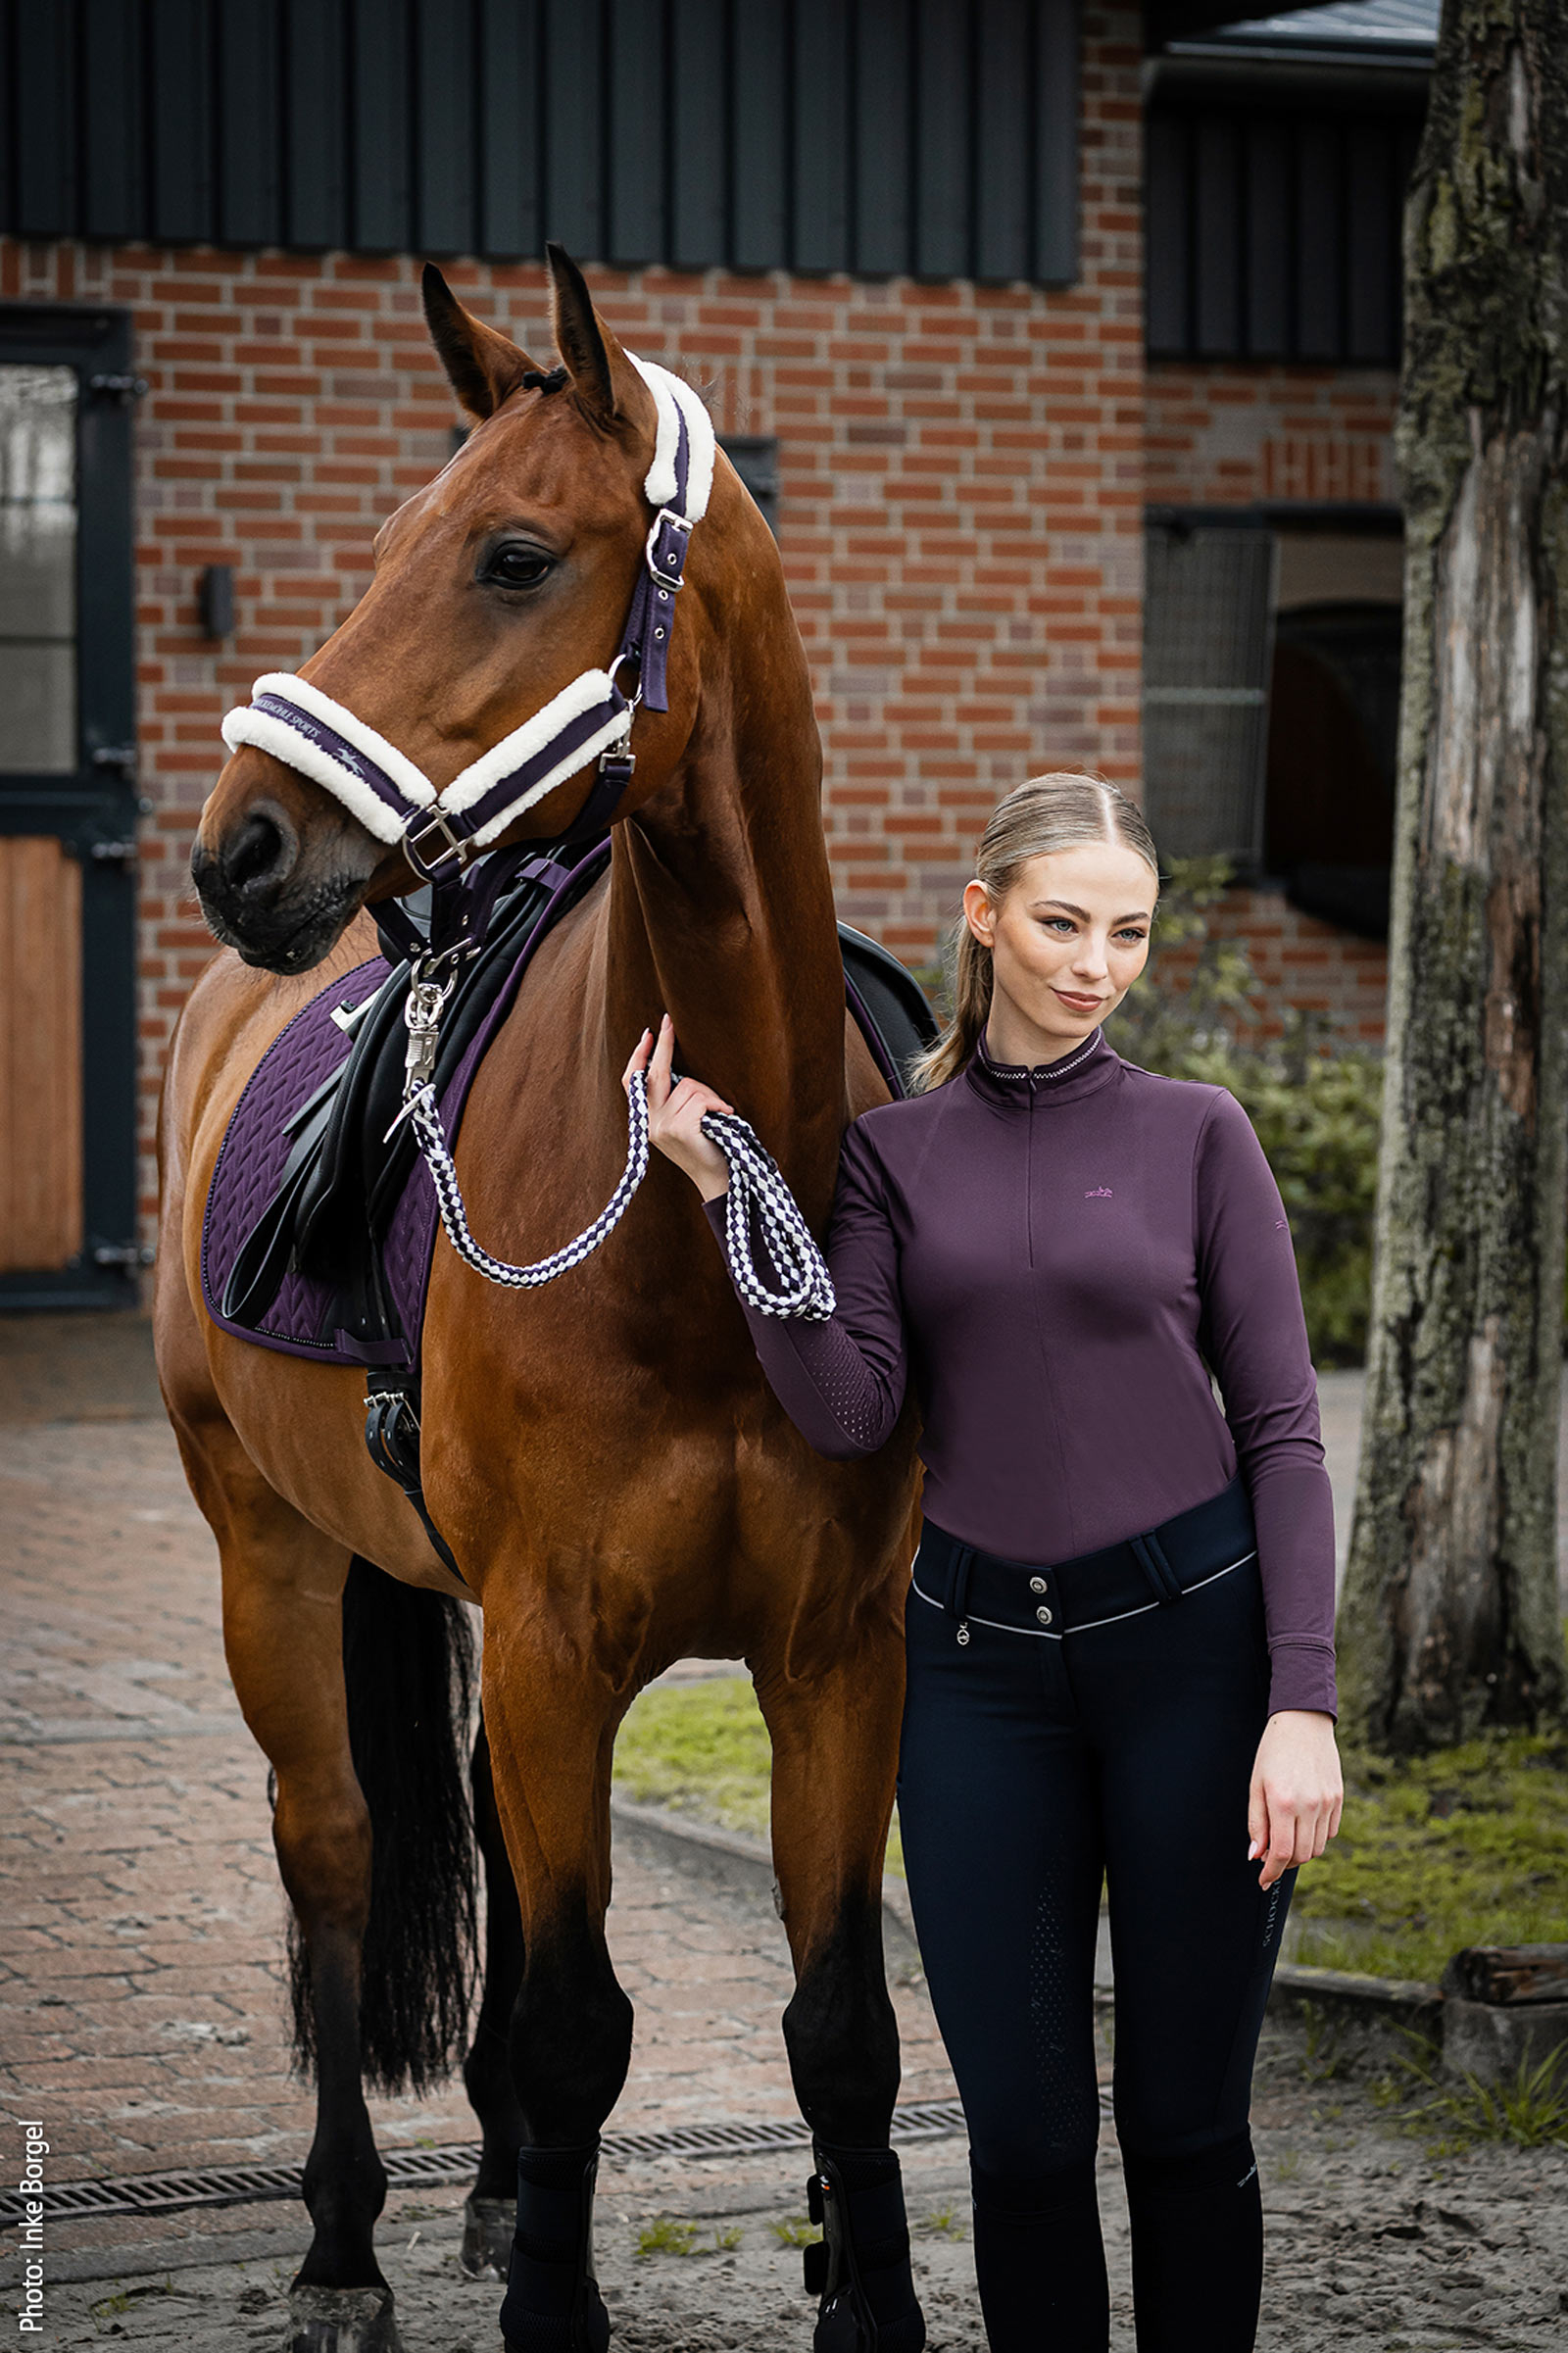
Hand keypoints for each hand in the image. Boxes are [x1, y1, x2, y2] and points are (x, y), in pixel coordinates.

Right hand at [623, 1013, 733, 1202]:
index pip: (632, 1083)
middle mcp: (650, 1123)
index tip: (647, 1034)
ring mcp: (662, 1127)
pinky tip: (725, 1118)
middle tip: (668, 1020)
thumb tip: (674, 1065)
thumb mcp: (683, 1122)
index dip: (637, 1057)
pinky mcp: (679, 1129)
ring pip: (688, 1086)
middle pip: (653, 1074)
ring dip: (710, 1095)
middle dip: (663, 1044)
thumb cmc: (707, 1146)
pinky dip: (717, 1104)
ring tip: (721, 1113)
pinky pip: (700, 1099)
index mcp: (648, 1120)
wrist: (719, 1179)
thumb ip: (674, 1100)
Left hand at [1247, 1710, 1342, 1889]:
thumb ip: (1256, 1823)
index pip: (1281, 1853)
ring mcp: (1327, 1803)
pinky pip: (1329, 1832)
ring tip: (1286, 1839)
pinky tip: (1303, 1825)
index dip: (1271, 1872)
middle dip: (1284, 1864)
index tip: (1263, 1880)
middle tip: (1271, 1859)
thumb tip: (1257, 1855)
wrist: (1303, 1722)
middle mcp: (1308, 1805)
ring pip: (1317, 1848)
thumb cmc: (1273, 1752)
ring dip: (1301, 1852)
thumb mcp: (1256, 1785)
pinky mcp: (1338, 1798)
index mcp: (1283, 1802)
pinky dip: (1316, 1837)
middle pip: (1301, 1856)